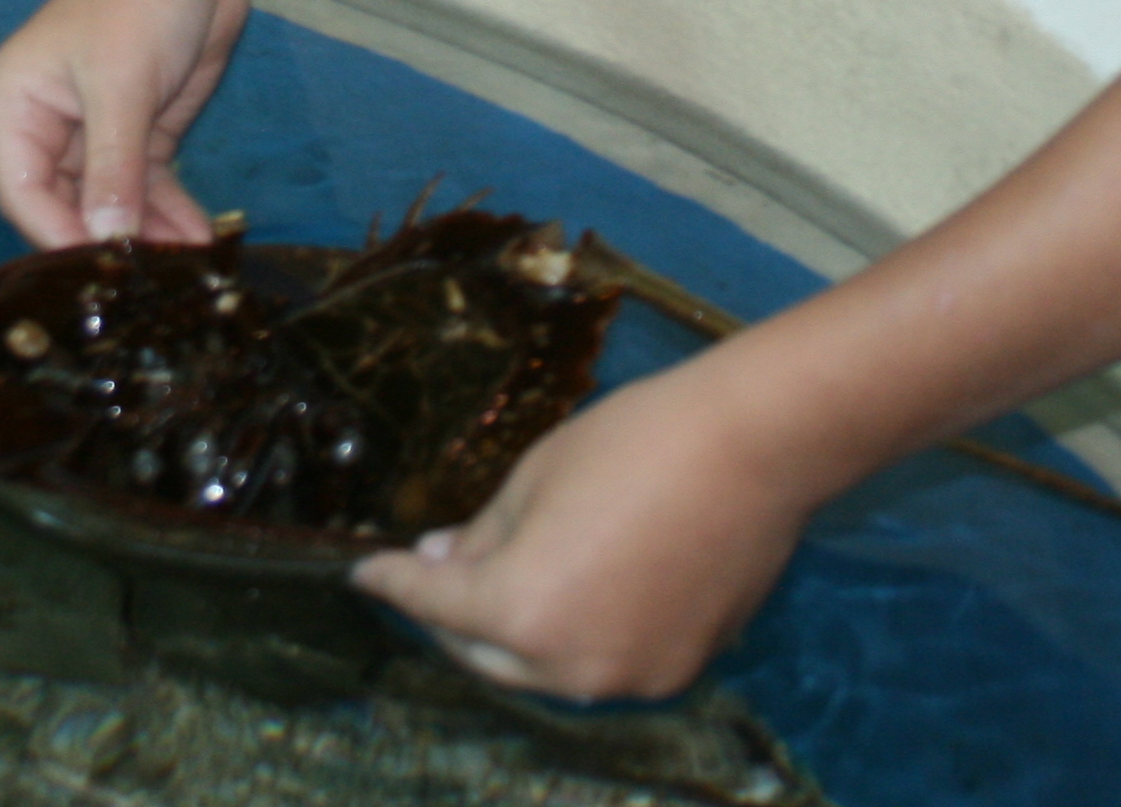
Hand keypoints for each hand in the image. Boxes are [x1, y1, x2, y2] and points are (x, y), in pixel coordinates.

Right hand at [0, 0, 245, 248]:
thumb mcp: (122, 87)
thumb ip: (111, 169)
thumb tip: (105, 240)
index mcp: (16, 104)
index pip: (22, 190)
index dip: (57, 234)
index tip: (99, 268)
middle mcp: (47, 123)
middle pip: (64, 205)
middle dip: (108, 240)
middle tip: (149, 279)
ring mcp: (96, 131)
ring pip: (111, 203)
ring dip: (146, 234)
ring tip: (184, 269)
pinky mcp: (141, 131)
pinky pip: (146, 187)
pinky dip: (169, 214)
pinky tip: (197, 242)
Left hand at [351, 359, 811, 699]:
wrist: (753, 447)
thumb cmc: (634, 442)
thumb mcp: (533, 477)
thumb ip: (480, 534)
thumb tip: (441, 561)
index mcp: (520, 610)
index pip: (433, 604)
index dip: (394, 582)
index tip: (366, 572)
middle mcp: (568, 664)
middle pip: (484, 655)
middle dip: (453, 618)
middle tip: (439, 574)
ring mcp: (628, 677)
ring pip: (544, 670)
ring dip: (516, 635)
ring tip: (509, 581)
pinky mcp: (676, 671)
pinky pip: (602, 664)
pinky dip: (576, 636)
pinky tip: (581, 591)